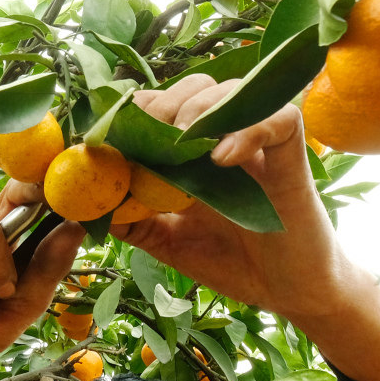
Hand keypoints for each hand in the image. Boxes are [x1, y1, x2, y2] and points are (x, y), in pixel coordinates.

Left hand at [113, 75, 379, 380]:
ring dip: (199, 113)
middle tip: (147, 143)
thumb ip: (132, 220)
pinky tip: (222, 158)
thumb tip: (86, 205)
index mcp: (192, 152)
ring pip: (231, 92)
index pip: (161, 104)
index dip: (135, 110)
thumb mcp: (168, 242)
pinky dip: (248, 129)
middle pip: (194, 88)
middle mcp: (225, 137)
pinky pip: (279, 118)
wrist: (290, 293)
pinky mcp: (293, 155)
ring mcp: (260, 142)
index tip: (112, 137)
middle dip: (163, 108)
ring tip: (183, 150)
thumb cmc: (234, 262)